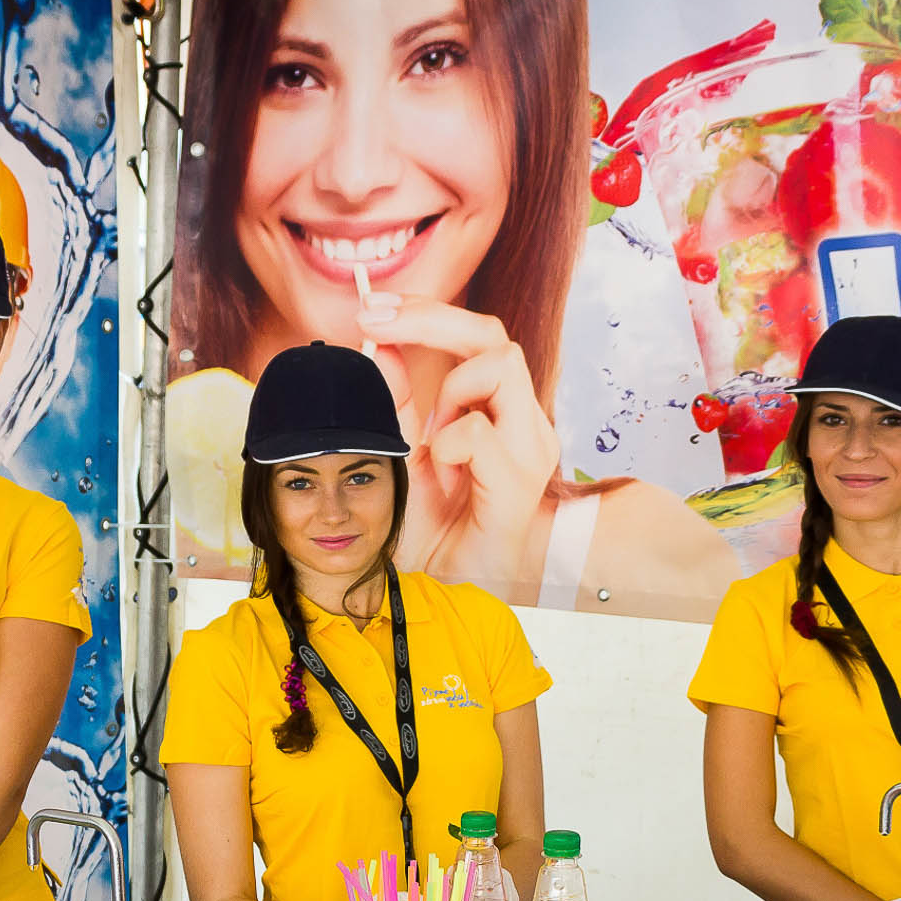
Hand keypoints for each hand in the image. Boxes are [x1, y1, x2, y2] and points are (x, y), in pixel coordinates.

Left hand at [358, 293, 561, 587]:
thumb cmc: (434, 530)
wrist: (453, 593)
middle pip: (492, 333)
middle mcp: (522, 420)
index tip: (371, 307)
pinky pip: (478, 432)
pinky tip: (442, 474)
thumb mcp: (402, 454)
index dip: (425, 311)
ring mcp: (529, 445)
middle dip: (429, 318)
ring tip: (432, 437)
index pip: (475, 334)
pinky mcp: (522, 478)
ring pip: (500, 364)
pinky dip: (447, 445)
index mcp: (498, 410)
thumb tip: (377, 343)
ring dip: (450, 391)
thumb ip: (396, 403)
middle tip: (374, 322)